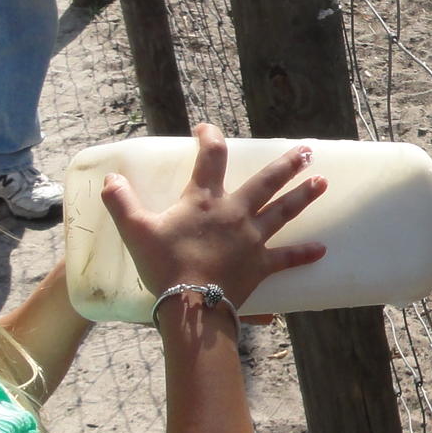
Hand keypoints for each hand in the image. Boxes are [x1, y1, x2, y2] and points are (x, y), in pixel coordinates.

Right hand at [101, 124, 326, 316]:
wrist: (190, 303)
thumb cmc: (163, 265)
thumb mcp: (135, 230)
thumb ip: (121, 202)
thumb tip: (110, 178)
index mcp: (205, 199)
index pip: (211, 156)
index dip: (209, 136)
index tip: (205, 129)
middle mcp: (235, 212)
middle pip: (266, 181)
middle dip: (287, 164)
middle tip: (307, 151)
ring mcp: (252, 238)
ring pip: (284, 211)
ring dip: (304, 195)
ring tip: (321, 182)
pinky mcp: (261, 265)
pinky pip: (287, 258)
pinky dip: (304, 254)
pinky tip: (322, 249)